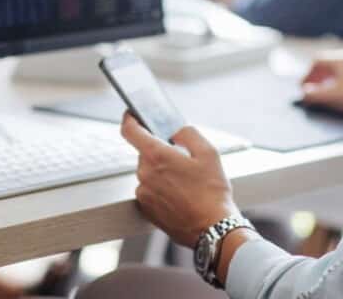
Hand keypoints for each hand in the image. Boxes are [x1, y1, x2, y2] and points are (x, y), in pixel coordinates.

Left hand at [120, 112, 238, 247]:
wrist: (212, 228)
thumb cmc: (212, 191)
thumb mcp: (208, 152)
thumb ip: (188, 133)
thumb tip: (175, 130)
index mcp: (156, 156)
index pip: (130, 130)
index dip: (130, 119)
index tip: (133, 114)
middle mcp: (144, 174)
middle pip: (145, 152)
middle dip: (161, 151)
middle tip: (183, 160)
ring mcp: (143, 193)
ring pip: (149, 172)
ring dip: (163, 171)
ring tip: (186, 182)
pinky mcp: (146, 208)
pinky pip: (150, 189)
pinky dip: (162, 188)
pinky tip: (181, 195)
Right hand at [299, 52, 342, 116]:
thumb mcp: (332, 97)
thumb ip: (314, 95)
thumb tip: (304, 94)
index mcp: (340, 60)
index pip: (317, 62)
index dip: (308, 75)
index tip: (305, 87)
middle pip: (330, 63)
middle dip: (319, 76)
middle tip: (315, 88)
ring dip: (333, 78)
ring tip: (330, 90)